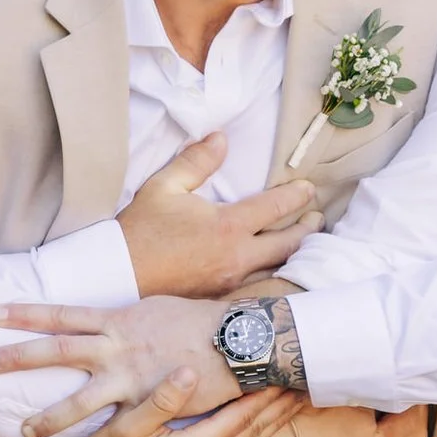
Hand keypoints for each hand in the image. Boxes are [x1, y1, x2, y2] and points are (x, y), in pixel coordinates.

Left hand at [0, 296, 235, 436]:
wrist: (237, 339)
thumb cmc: (202, 321)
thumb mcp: (158, 309)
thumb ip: (130, 319)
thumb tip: (114, 320)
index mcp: (117, 319)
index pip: (62, 313)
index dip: (27, 312)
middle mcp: (116, 346)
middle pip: (57, 349)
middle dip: (19, 355)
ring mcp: (128, 376)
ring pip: (78, 398)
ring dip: (47, 414)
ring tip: (20, 430)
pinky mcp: (146, 404)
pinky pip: (113, 423)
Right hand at [59, 375, 303, 436]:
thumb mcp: (125, 429)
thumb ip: (161, 401)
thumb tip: (191, 371)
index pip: (244, 413)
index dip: (267, 390)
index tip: (286, 367)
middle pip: (256, 429)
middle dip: (281, 403)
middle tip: (307, 379)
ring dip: (277, 425)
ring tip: (298, 405)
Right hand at [118, 133, 323, 298]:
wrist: (119, 275)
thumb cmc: (141, 230)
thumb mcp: (165, 187)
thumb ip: (197, 161)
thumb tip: (220, 138)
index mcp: (228, 226)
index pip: (276, 208)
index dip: (296, 196)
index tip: (309, 189)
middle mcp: (238, 256)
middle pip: (288, 243)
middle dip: (307, 228)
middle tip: (317, 217)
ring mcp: (232, 282)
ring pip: (277, 268)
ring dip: (295, 253)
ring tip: (304, 241)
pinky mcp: (223, 298)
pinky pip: (259, 285)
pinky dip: (273, 273)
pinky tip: (276, 268)